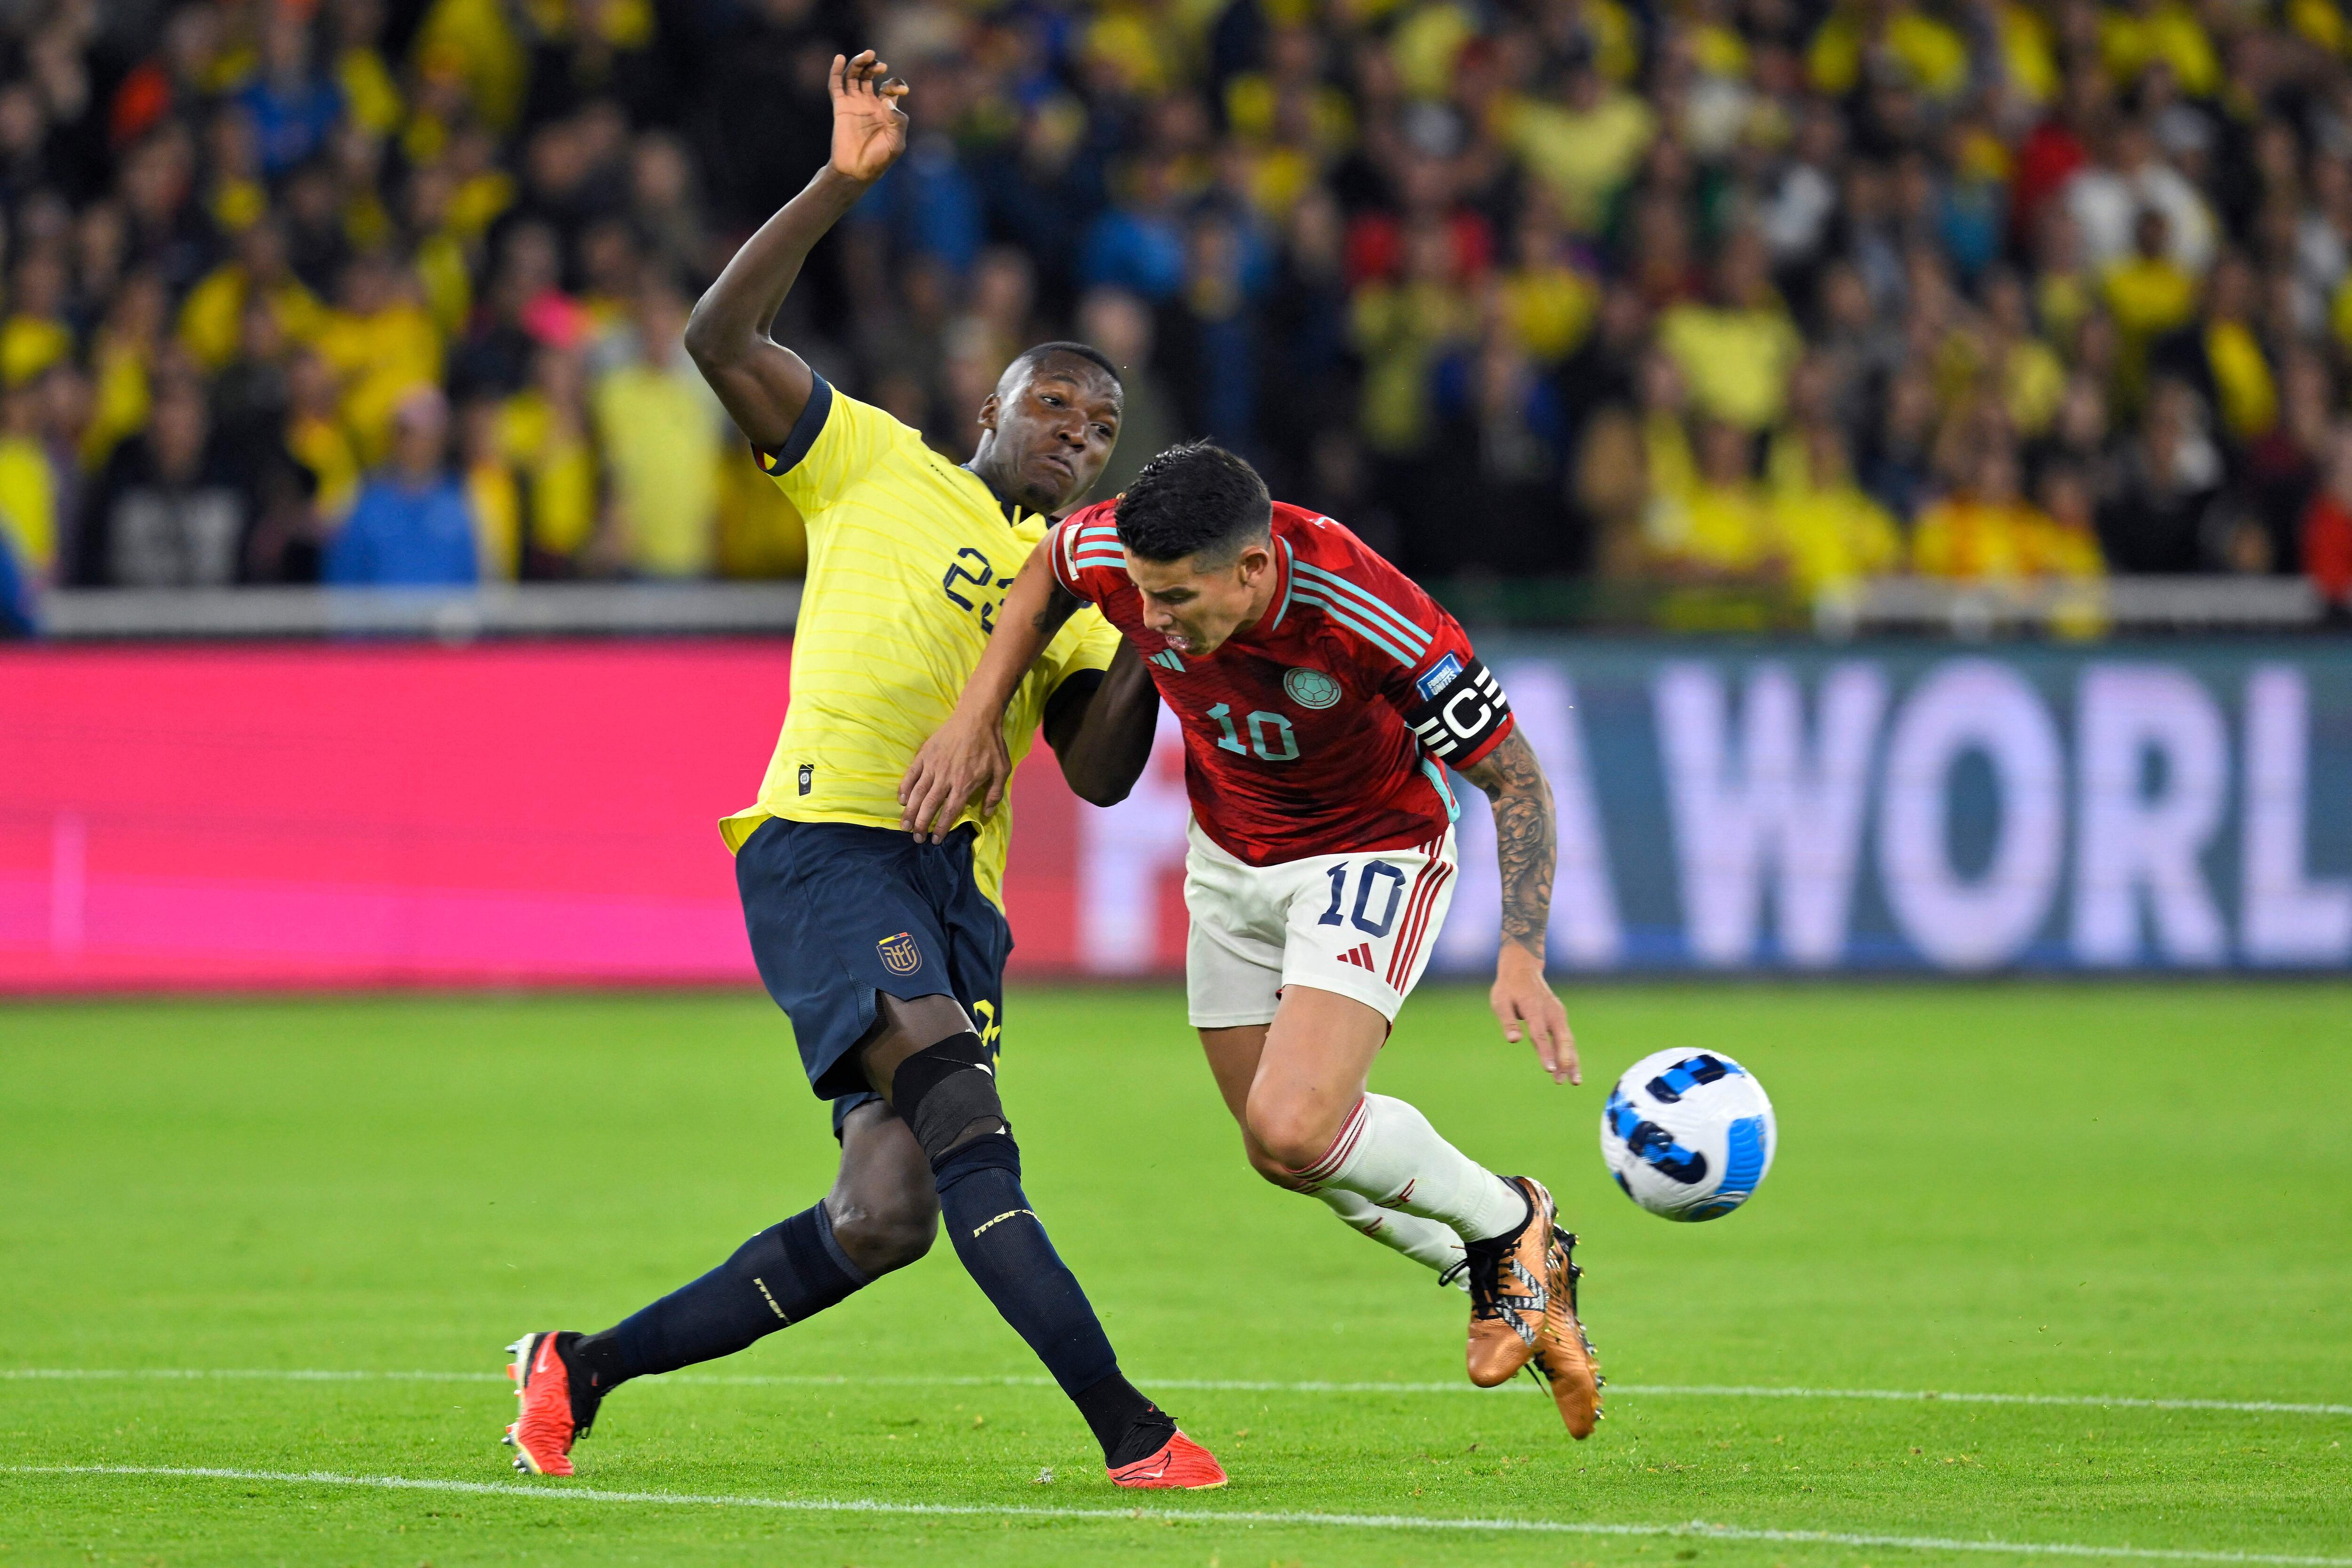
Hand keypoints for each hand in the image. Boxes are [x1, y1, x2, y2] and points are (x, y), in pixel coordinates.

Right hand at [828, 50, 908, 184]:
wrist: (856, 171)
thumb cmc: (879, 160)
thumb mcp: (897, 143)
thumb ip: (898, 121)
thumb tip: (886, 99)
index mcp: (886, 110)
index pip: (890, 87)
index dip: (896, 83)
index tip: (901, 90)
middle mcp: (869, 103)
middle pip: (870, 76)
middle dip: (875, 66)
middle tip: (880, 65)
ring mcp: (854, 104)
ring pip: (855, 76)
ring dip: (860, 63)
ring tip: (867, 56)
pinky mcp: (840, 107)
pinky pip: (836, 85)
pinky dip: (836, 70)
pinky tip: (840, 58)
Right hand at [899, 712, 1012, 842]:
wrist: (977, 717)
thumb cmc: (991, 745)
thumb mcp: (1002, 770)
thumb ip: (994, 794)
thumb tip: (987, 814)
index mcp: (964, 784)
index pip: (950, 811)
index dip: (941, 828)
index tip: (935, 840)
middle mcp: (946, 777)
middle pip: (930, 806)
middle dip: (921, 824)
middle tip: (916, 838)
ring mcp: (933, 765)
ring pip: (918, 793)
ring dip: (909, 811)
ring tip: (903, 826)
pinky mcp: (925, 754)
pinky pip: (911, 774)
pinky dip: (904, 788)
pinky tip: (901, 800)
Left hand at [1491, 943, 1577, 1084]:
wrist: (1523, 970)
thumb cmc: (1508, 988)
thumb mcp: (1500, 1002)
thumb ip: (1508, 1021)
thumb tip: (1513, 1040)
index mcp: (1533, 1008)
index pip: (1540, 1034)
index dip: (1545, 1053)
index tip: (1549, 1070)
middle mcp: (1551, 1012)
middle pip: (1562, 1039)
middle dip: (1567, 1061)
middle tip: (1571, 1081)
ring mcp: (1558, 1015)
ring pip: (1568, 1041)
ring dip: (1572, 1061)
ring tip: (1574, 1082)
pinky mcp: (1560, 1018)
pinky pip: (1566, 1038)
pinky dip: (1569, 1054)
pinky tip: (1569, 1070)